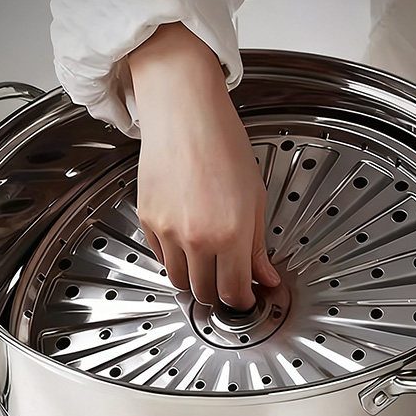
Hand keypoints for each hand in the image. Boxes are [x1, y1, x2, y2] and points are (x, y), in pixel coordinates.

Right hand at [128, 23, 278, 309]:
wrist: (184, 113)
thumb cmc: (223, 144)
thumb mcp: (254, 198)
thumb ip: (258, 246)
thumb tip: (267, 277)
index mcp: (231, 233)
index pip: (234, 292)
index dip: (243, 303)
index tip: (247, 300)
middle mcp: (197, 238)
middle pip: (205, 293)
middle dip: (220, 295)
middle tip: (229, 283)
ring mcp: (168, 232)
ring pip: (179, 281)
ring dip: (195, 281)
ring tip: (208, 264)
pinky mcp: (147, 222)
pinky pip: (161, 258)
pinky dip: (176, 259)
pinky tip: (189, 242)